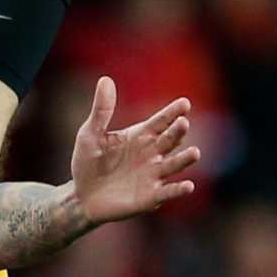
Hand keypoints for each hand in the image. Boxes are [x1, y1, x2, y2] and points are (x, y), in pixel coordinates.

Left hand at [70, 76, 199, 225]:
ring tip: (194, 152)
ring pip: (174, 165)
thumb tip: (105, 79)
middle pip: (170, 140)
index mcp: (141, 136)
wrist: (81, 196)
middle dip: (178, 132)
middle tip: (183, 123)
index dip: (172, 112)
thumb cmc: (88, 162)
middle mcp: (152, 153)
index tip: (184, 103)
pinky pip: (167, 192)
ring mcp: (153, 175)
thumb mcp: (90, 135)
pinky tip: (188, 186)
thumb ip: (101, 110)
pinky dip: (178, 190)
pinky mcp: (150, 197)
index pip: (161, 121)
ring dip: (185, 159)